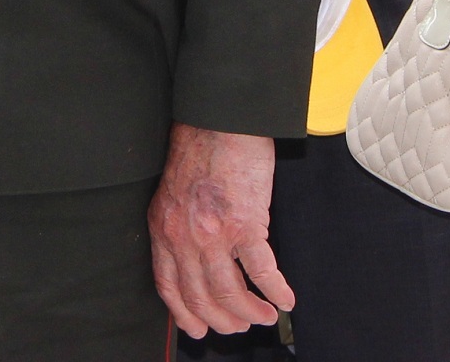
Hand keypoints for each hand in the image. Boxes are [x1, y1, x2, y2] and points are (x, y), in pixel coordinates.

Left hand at [148, 124, 288, 337]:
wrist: (220, 121)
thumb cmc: (200, 149)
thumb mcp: (171, 192)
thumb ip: (176, 225)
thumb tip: (192, 256)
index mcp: (164, 229)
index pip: (169, 286)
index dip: (184, 314)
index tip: (197, 329)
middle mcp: (184, 238)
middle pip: (200, 297)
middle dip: (222, 320)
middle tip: (238, 327)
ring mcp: (214, 234)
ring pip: (230, 293)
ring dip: (250, 312)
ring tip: (264, 316)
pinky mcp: (246, 225)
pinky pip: (262, 272)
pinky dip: (275, 291)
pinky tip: (285, 298)